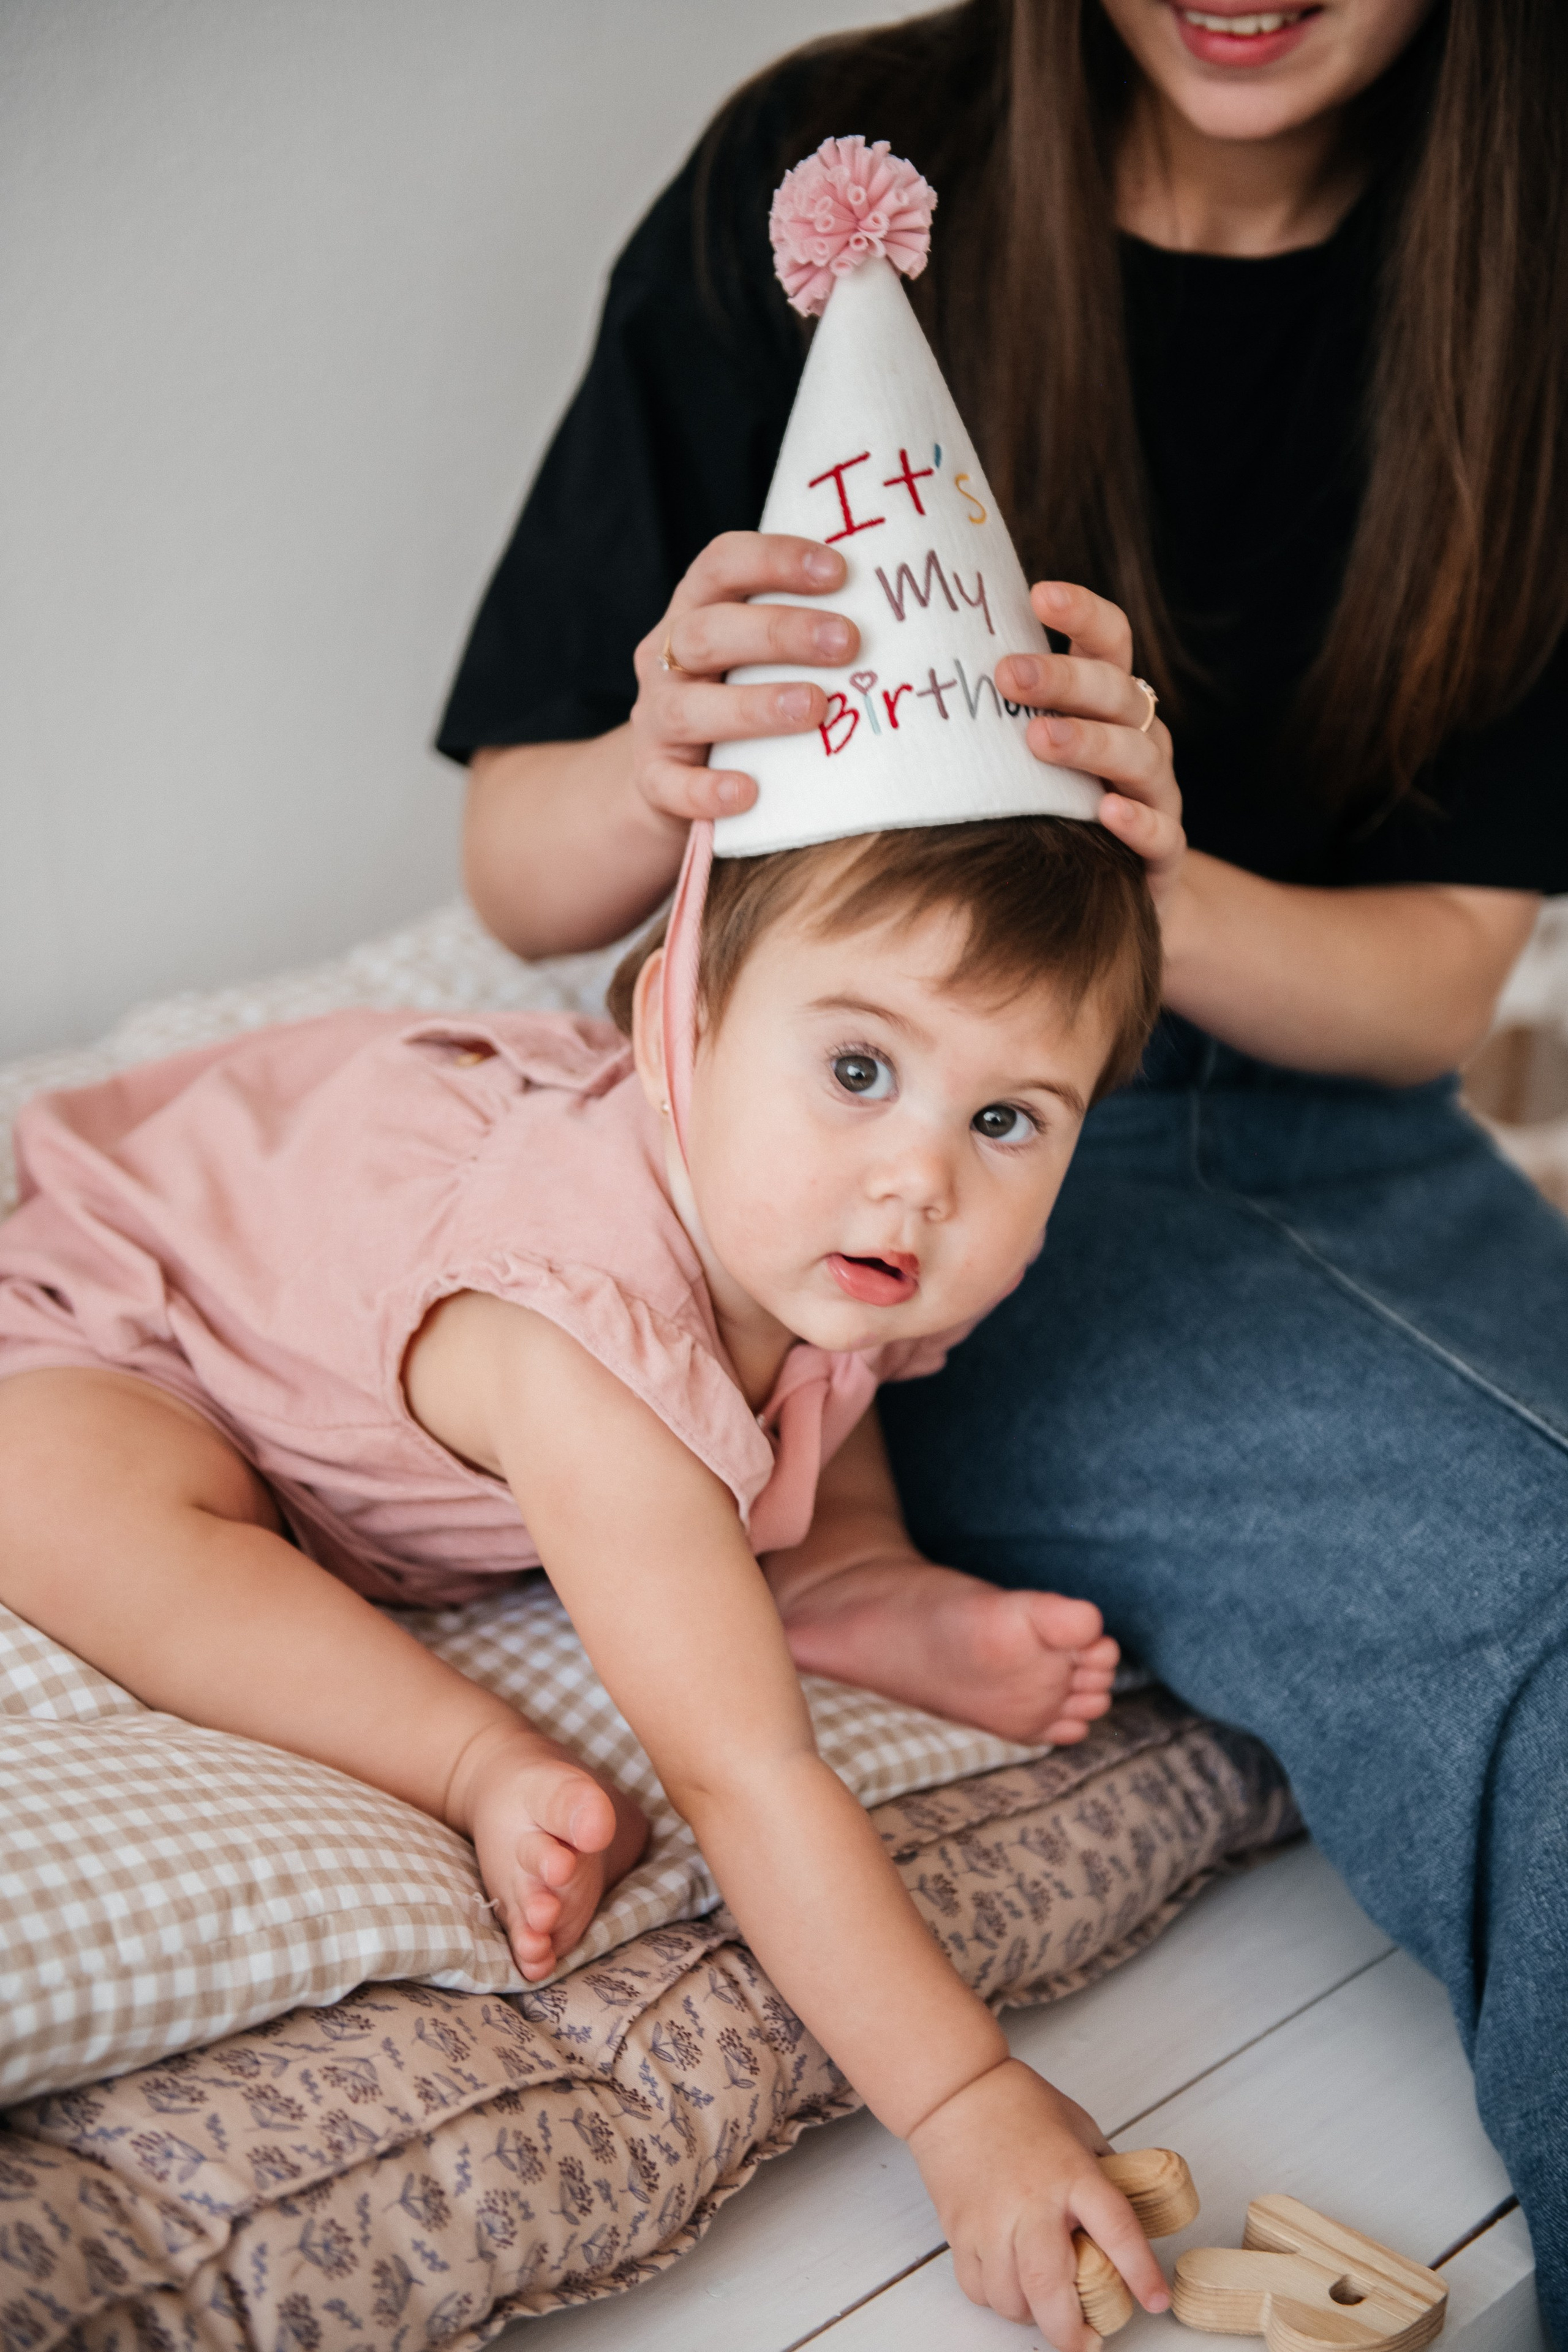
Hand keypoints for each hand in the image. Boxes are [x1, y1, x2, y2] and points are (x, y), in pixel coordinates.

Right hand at [628, 532, 859, 827]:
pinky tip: (749, 792)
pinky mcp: (653, 779)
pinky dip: (708, 789)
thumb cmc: (742, 699)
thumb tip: (898, 615)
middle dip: (779, 632)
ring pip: (688, 708)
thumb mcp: (760, 656)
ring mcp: (654, 720)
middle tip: (848, 643)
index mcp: (697, 611)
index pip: (723, 564)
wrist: (673, 780)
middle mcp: (667, 659)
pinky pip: (671, 785)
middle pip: (710, 631)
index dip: (776, 559)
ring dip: (754, 706)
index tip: (840, 571)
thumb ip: (804, 631)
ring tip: (813, 709)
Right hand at [908, 2059, 1170, 2350]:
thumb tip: (1130, 2210)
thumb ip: (1103, 2173)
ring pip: (1011, 2298)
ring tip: (1046, 2305)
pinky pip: (978, 2288)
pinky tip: (1009, 2283)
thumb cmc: (1020, 2105)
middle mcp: (1031, 2202)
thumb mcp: (1079, 2129)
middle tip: (1086, 2340)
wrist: (955, 2091)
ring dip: (1032, 2315)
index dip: (1139, 2271)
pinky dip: (996, 2299)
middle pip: (1050, 2286)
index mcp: (1072, 2173)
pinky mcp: (959, 2230)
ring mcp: (990, 2219)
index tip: (1155, 2301)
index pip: (1116, 2228)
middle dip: (1070, 2330)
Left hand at [996, 581, 1186, 910]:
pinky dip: (1137, 821)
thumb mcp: (1019, 758)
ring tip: (1039, 739)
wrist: (1109, 897)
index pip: (1109, 641)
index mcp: (1108, 704)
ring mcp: (1157, 795)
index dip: (1082, 614)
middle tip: (1007, 676)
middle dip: (1065, 680)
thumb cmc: (1046, 812)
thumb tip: (906, 666)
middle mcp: (1140, 739)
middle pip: (1117, 692)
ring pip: (1139, 756)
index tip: (1037, 594)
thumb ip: (993, 716)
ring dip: (1091, 742)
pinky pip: (1161, 833)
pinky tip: (1106, 812)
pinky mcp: (1164, 855)